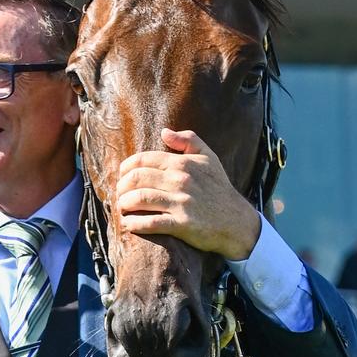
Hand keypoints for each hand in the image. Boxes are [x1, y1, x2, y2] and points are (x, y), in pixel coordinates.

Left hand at [116, 127, 260, 260]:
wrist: (236, 221)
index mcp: (182, 163)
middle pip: (136, 178)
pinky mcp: (182, 224)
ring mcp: (181, 202)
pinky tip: (128, 224)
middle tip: (120, 194)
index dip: (125, 169)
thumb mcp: (209, 158)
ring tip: (122, 208)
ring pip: (140, 199)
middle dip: (121, 187)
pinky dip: (134, 224)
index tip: (122, 177)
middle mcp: (180, 180)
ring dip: (124, 204)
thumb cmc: (219, 188)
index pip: (142, 160)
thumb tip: (164, 132)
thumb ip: (188, 140)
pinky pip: (151, 223)